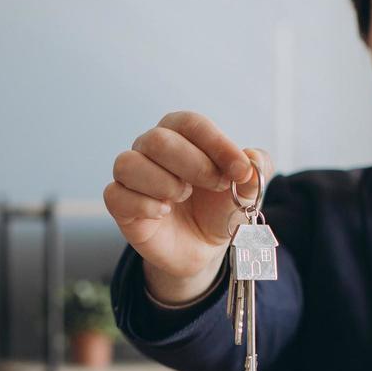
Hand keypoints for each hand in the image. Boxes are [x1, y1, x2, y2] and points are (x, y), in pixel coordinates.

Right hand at [104, 111, 272, 303]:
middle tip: (217, 185)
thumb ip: (255, 171)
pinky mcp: (121, 205)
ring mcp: (132, 176)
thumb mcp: (247, 191)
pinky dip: (144, 204)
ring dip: (164, 183)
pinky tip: (164, 212)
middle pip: (158, 140)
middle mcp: (150, 149)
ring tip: (184, 196)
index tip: (240, 169)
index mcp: (181, 135)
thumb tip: (252, 159)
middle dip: (193, 164)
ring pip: (128, 163)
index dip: (216, 144)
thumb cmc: (219, 208)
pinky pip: (116, 195)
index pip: (190, 124)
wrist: (202, 247)